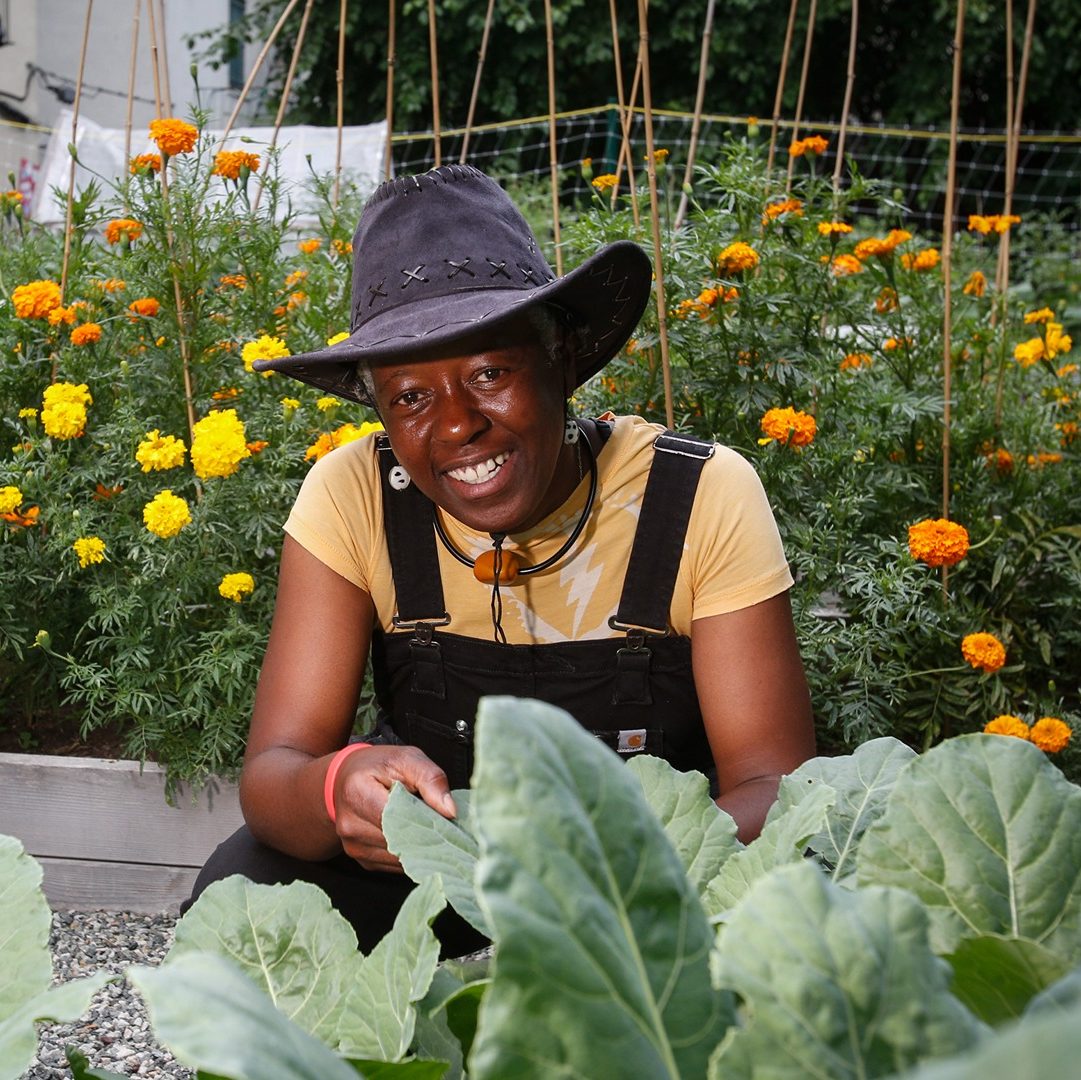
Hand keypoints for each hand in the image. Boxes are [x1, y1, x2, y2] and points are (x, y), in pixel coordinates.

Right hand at [331, 744, 455, 870]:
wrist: (344, 779)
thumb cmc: (377, 766)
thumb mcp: (406, 758)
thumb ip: (430, 779)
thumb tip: (450, 810)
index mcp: (357, 793)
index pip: (398, 818)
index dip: (426, 820)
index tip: (447, 820)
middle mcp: (350, 825)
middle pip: (400, 841)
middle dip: (426, 835)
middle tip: (444, 826)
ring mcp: (353, 846)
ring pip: (400, 858)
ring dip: (419, 848)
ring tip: (428, 829)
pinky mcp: (362, 860)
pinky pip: (395, 864)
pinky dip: (409, 854)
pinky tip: (415, 839)